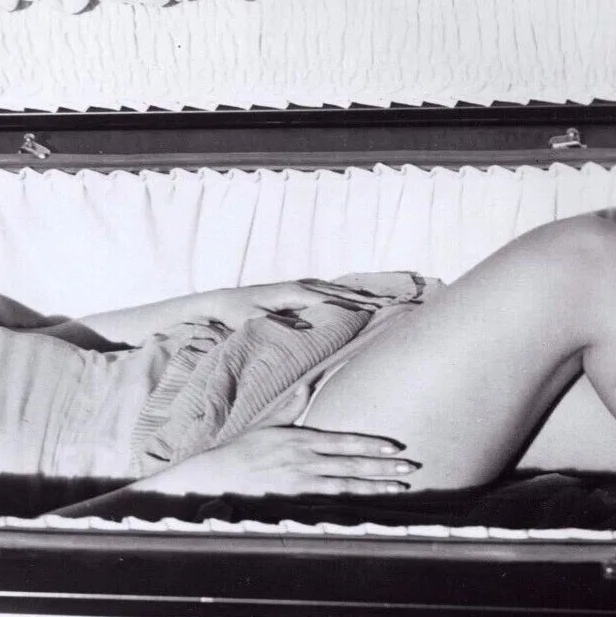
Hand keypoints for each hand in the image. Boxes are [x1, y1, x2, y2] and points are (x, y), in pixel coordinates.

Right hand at [132, 425, 417, 496]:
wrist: (219, 474)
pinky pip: (330, 500)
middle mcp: (303, 460)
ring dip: (375, 485)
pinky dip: (353, 500)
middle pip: (351, 463)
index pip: (343, 442)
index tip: (394, 447)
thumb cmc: (243, 448)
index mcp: (299, 438)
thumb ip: (291, 406)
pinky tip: (371, 502)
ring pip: (346, 484)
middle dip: (383, 466)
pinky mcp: (295, 497)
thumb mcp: (267, 422)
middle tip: (409, 467)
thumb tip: (308, 384)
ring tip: (400, 486)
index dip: (371, 445)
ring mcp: (300, 481)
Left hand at [209, 280, 392, 329]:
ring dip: (361, 295)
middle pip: (340, 292)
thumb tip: (308, 331)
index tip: (376, 312)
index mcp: (293, 293)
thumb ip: (281, 326)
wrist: (221, 300)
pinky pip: (329, 291)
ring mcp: (300, 286)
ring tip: (385, 302)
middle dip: (366, 298)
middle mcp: (300, 286)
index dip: (354, 306)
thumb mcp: (256, 322)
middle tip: (393, 305)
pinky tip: (360, 298)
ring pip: (337, 290)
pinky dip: (347, 294)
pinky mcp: (298, 290)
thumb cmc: (238, 313)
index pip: (331, 300)